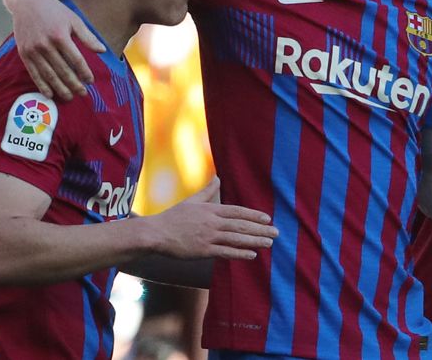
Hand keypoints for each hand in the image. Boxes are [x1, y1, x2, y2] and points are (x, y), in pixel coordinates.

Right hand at [11, 0, 103, 99]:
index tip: (91, 81)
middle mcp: (45, 44)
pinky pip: (33, 73)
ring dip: (59, 88)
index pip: (75, 60)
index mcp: (60, 36)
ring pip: (48, 74)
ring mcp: (32, 50)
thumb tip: (103, 51)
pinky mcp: (24, 53)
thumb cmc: (56, 11)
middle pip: (62, 70)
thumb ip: (88, 37)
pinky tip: (50, 94)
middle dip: (74, 84)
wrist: (28, 2)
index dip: (84, 72)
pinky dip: (41, 85)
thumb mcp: (74, 20)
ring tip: (70, 97)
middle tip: (83, 93)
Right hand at [142, 179, 278, 260]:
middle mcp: (212, 222)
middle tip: (276, 232)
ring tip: (269, 243)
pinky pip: (225, 252)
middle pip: (241, 225)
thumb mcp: (191, 201)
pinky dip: (240, 253)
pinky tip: (252, 254)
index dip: (254, 215)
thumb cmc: (172, 218)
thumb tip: (218, 177)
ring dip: (255, 241)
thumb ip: (207, 191)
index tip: (267, 218)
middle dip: (260, 229)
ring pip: (237, 238)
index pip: (237, 211)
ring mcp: (208, 237)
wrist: (154, 234)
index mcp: (211, 210)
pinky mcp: (203, 251)